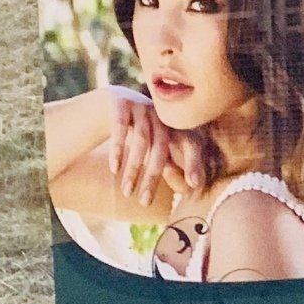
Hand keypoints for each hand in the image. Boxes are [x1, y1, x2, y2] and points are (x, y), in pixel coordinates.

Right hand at [103, 93, 213, 212]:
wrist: (108, 101)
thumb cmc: (136, 132)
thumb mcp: (154, 145)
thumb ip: (170, 162)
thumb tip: (192, 189)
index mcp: (172, 125)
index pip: (189, 143)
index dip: (194, 162)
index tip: (195, 185)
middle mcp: (158, 114)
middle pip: (160, 147)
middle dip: (153, 177)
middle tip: (144, 202)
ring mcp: (140, 105)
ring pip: (141, 140)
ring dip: (134, 168)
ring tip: (127, 192)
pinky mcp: (120, 101)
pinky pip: (120, 127)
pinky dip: (118, 149)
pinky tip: (115, 169)